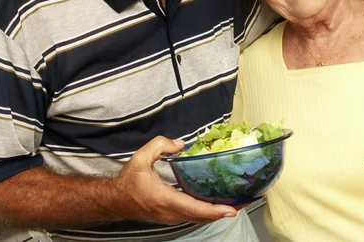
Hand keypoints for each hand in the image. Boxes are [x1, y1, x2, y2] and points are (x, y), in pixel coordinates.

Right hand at [114, 136, 236, 224]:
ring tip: (240, 202)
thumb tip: (181, 144)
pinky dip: (211, 212)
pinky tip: (222, 203)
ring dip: (220, 213)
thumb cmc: (129, 181)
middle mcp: (171, 213)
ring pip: (201, 219)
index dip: (214, 210)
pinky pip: (196, 217)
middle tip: (247, 201)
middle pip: (203, 217)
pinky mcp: (174, 217)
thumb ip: (160, 145)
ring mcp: (173, 218)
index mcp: (165, 199)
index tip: (231, 210)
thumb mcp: (140, 157)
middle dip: (226, 211)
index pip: (193, 208)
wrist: (116, 200)